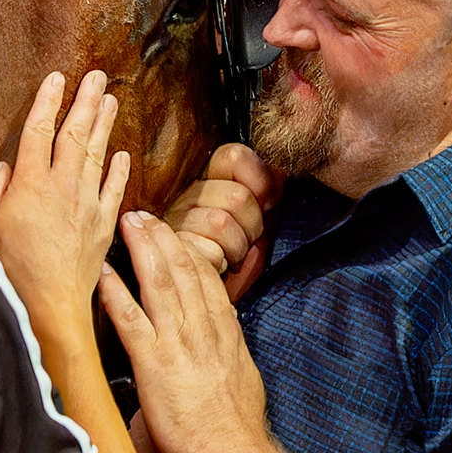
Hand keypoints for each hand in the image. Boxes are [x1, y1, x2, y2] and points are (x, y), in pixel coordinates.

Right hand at [0, 70, 130, 343]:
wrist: (48, 302)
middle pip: (75, 133)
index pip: (39, 130)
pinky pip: (114, 189)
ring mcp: (87, 204)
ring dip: (104, 124)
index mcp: (30, 182)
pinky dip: (118, 169)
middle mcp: (62, 185)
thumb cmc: (10, 266)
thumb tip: (3, 168)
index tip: (55, 79)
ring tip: (110, 99)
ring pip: (98, 154)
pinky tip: (121, 154)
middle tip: (95, 76)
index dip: (47, 101)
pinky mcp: (103, 224)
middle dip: (85, 100)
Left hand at [100, 211, 270, 452]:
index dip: (187, 252)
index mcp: (225, 332)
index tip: (172, 233)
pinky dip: (116, 292)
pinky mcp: (154, 364)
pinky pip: (131, 319)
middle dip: (162, 238)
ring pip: (159, 283)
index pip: (206, 279)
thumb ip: (229, 354)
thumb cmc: (237, 429)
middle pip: (182, 270)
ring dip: (141, 249)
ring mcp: (178, 344)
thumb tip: (224, 343)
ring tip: (126, 224)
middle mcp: (203, 330)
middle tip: (143, 215)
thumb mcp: (243, 378)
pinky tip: (103, 273)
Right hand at [163, 143, 281, 299]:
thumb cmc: (234, 256)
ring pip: (221, 221)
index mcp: (207, 180)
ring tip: (232, 255)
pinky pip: (209, 250)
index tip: (266, 202)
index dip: (260, 179)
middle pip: (236, 195)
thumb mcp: (255, 219)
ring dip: (238, 247)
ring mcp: (173, 222)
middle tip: (246, 239)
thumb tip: (280, 174)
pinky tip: (217, 266)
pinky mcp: (170, 249)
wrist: (209, 297)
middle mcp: (186, 196)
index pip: (235, 155)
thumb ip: (266, 192)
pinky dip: (222, 263)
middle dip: (253, 225)